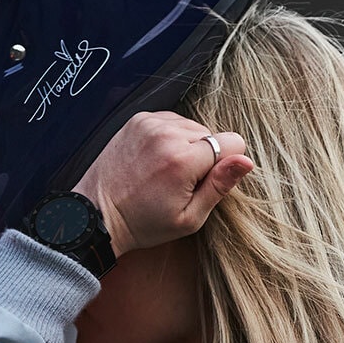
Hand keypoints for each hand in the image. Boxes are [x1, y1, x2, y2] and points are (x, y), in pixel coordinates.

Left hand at [72, 110, 254, 255]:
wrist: (97, 213)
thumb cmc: (144, 223)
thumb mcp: (189, 218)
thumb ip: (219, 186)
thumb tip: (246, 161)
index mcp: (182, 160)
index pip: (232, 143)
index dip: (225, 165)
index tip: (203, 183)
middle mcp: (166, 133)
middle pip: (212, 134)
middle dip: (204, 157)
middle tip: (180, 182)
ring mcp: (150, 122)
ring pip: (193, 127)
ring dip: (188, 145)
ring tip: (166, 171)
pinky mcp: (138, 119)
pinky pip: (172, 121)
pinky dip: (171, 137)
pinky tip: (157, 159)